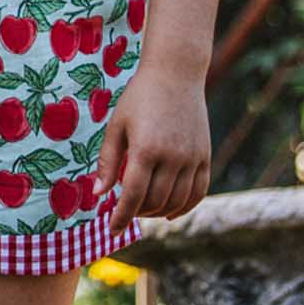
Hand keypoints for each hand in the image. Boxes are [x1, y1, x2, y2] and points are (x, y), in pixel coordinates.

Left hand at [95, 64, 210, 237]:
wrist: (176, 74)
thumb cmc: (139, 98)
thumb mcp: (116, 127)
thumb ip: (108, 162)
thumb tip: (98, 195)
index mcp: (146, 149)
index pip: (132, 196)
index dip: (121, 217)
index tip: (112, 230)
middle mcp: (172, 156)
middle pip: (155, 201)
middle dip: (137, 213)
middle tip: (125, 210)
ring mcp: (192, 157)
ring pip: (177, 201)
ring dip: (158, 212)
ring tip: (143, 210)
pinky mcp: (205, 155)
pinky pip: (198, 192)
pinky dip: (185, 207)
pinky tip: (170, 212)